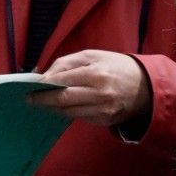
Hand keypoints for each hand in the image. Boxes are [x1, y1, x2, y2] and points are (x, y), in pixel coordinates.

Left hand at [33, 50, 150, 128]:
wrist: (146, 87)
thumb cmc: (117, 67)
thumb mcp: (94, 55)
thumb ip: (68, 63)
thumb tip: (46, 76)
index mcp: (96, 73)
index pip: (63, 80)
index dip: (45, 84)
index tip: (31, 86)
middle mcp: (99, 93)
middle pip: (63, 99)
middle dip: (43, 100)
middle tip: (29, 99)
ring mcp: (102, 110)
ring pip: (69, 111)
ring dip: (52, 108)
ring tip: (41, 103)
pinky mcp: (104, 121)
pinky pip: (79, 117)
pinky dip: (67, 112)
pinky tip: (59, 108)